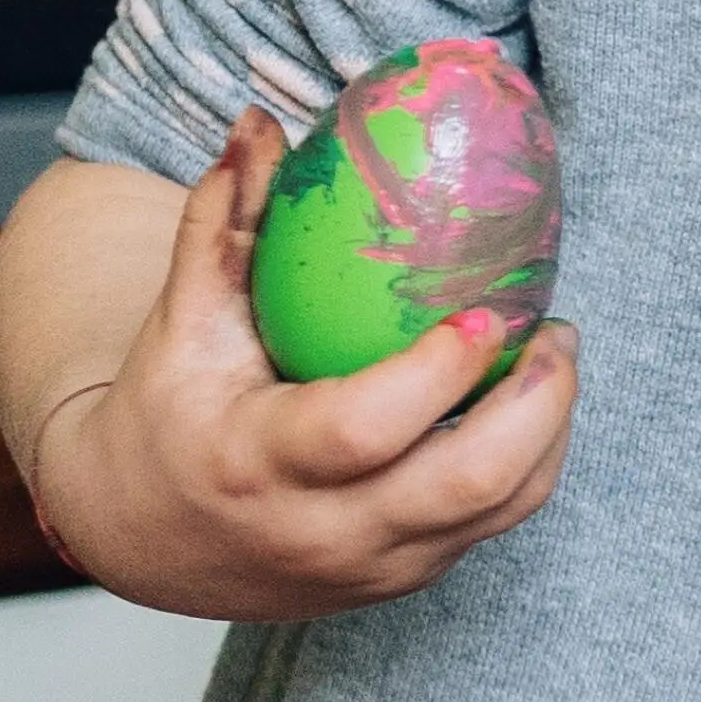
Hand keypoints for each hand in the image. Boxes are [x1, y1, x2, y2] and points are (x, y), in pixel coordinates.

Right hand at [23, 118, 578, 620]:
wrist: (144, 538)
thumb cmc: (168, 414)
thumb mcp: (182, 321)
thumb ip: (222, 221)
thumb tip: (260, 124)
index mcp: (256, 463)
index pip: (365, 430)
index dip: (439, 373)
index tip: (487, 312)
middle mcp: (322, 528)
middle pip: (468, 482)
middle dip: (538, 403)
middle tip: (556, 329)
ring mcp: (374, 564)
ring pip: (503, 508)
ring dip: (551, 428)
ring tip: (555, 353)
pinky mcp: (409, 577)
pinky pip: (497, 523)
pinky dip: (530, 460)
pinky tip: (530, 400)